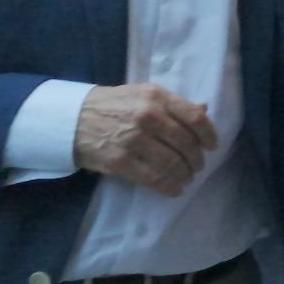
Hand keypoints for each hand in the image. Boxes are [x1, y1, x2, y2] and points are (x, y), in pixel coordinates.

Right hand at [73, 83, 219, 196]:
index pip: (195, 118)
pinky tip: (174, 189)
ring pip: (172, 162)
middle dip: (196, 159)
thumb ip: (173, 103)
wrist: (71, 118)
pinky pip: (152, 178)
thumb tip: (204, 110)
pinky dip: (168, 186)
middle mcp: (148, 116)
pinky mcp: (120, 161)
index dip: (209, 135)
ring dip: (184, 174)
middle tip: (198, 166)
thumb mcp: (144, 94)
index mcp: (157, 97)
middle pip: (186, 143)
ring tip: (186, 178)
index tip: (213, 146)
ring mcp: (134, 140)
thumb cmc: (113, 105)